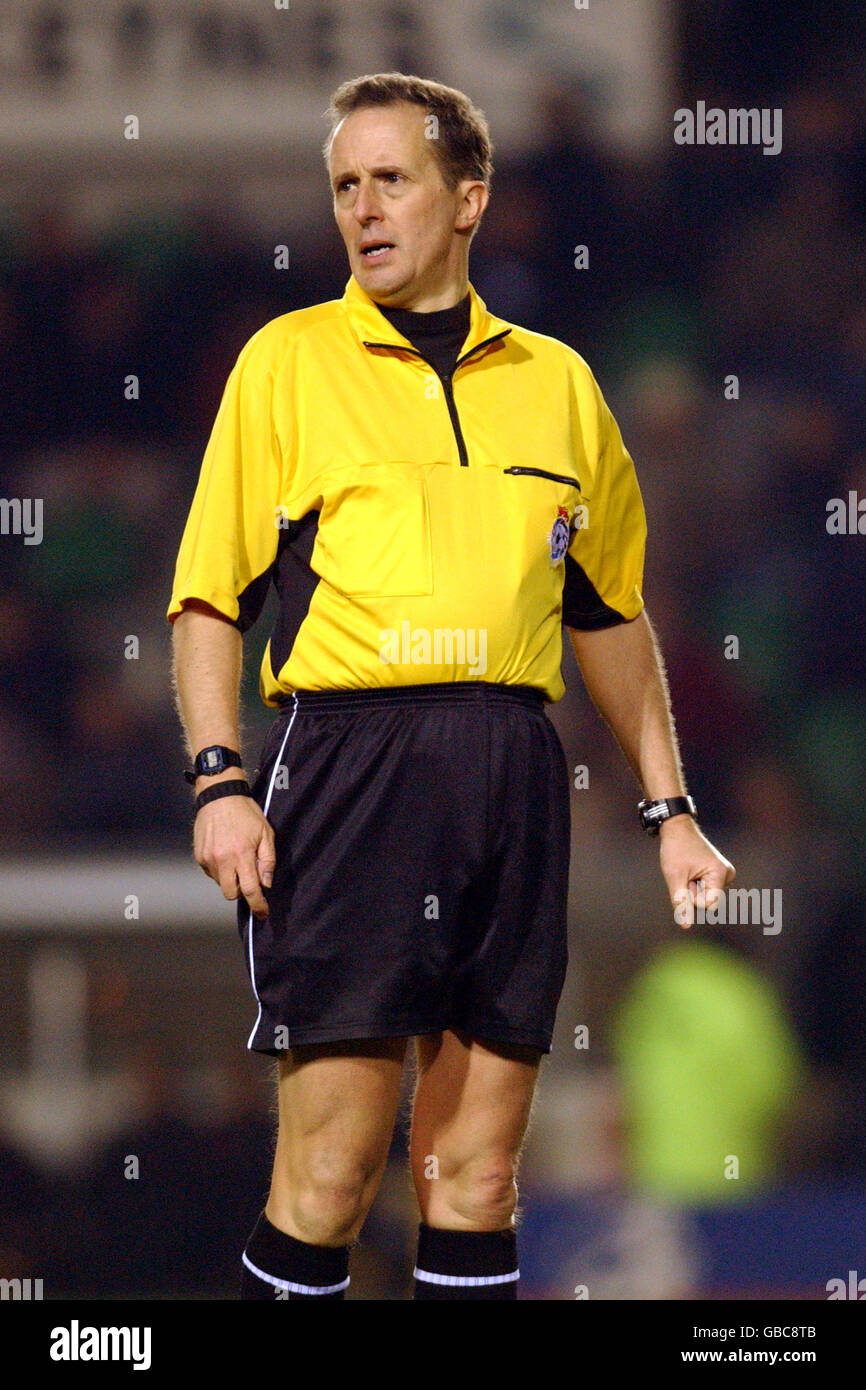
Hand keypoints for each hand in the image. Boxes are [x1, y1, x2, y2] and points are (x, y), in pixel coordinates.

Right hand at [193, 795, 276, 919]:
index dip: (258, 905)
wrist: (219, 795)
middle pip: (231, 894)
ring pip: (221, 884)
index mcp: (241, 854)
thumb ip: (268, 860)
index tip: (263, 913)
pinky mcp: (199, 856)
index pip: (250, 890)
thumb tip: (266, 884)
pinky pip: (212, 873)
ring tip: (237, 859)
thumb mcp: (266, 833)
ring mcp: (208, 859)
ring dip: (231, 879)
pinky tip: (226, 853)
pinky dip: (220, 870)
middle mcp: (222, 859)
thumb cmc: (246, 812)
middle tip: (249, 880)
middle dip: (242, 893)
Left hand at [658, 816, 735, 928]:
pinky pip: (706, 890)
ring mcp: (725, 874)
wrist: (677, 829)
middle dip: (692, 892)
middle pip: (708, 901)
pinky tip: (691, 870)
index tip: (686, 880)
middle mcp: (728, 874)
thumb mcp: (675, 878)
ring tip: (688, 870)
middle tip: (685, 872)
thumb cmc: (676, 850)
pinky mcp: (719, 874)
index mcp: (721, 873)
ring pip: (706, 897)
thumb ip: (681, 903)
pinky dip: (695, 884)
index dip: (693, 898)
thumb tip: (685, 926)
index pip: (708, 905)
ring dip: (693, 888)